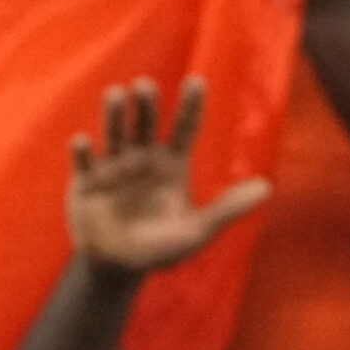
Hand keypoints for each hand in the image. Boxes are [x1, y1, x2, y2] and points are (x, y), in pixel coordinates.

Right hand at [68, 76, 272, 277]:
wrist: (119, 267)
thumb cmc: (162, 249)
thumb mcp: (198, 231)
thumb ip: (228, 209)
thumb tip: (267, 188)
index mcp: (172, 164)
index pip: (185, 127)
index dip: (191, 104)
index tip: (196, 82)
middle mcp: (143, 158)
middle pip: (146, 122)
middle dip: (146, 104)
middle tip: (145, 86)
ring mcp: (113, 168)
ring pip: (115, 133)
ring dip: (114, 114)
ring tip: (115, 94)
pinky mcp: (86, 183)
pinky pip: (84, 163)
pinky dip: (82, 152)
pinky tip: (83, 142)